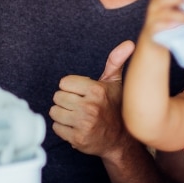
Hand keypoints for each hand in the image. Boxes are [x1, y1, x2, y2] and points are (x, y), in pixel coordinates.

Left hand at [49, 40, 134, 157]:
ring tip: (77, 116)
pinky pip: (56, 128)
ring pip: (54, 112)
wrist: (120, 139)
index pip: (64, 82)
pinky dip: (63, 128)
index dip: (72, 87)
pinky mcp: (77, 139)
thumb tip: (129, 43)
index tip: (82, 93)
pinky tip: (76, 127)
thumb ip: (116, 61)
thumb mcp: (115, 82)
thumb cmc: (115, 107)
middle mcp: (90, 107)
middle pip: (57, 97)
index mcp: (97, 91)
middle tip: (79, 105)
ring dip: (63, 114)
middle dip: (66, 100)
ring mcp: (83, 124)